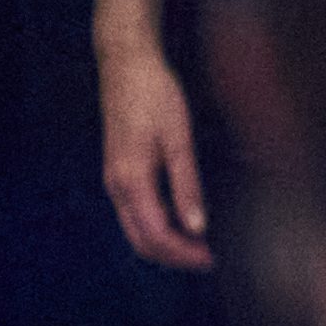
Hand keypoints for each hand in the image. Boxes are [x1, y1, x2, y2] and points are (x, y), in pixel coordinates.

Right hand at [100, 38, 212, 268]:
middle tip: (209, 260)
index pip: (156, 235)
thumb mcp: (179, 139)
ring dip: (165, 244)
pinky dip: (156, 227)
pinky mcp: (118, 171)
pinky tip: (181, 222)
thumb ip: (187, 185)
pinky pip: (134, 213)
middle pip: (141, 240)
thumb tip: (198, 227)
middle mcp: (116, 186)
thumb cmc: (156, 96)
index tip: (212, 260)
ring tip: (199, 246)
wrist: (126, 65)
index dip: (184, 254)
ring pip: (135, 229)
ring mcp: (114, 179)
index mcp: (131, 181)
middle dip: (174, 256)